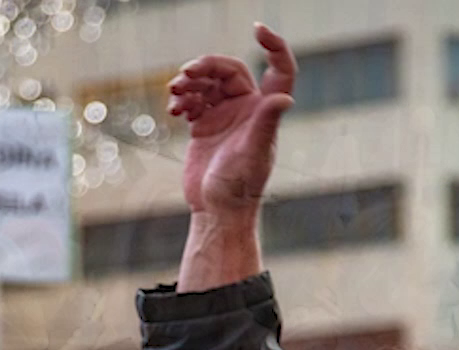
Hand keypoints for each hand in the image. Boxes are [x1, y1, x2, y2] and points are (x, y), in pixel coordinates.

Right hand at [172, 23, 295, 218]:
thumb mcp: (254, 152)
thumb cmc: (239, 187)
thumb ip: (266, 122)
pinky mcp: (203, 127)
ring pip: (207, 83)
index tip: (258, 29)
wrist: (215, 210)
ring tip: (174, 94)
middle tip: (185, 75)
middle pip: (228, 70)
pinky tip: (174, 111)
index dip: (274, 46)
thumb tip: (285, 97)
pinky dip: (182, 100)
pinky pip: (192, 100)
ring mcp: (223, 116)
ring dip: (189, 83)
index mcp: (264, 111)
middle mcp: (246, 109)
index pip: (278, 69)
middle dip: (206, 67)